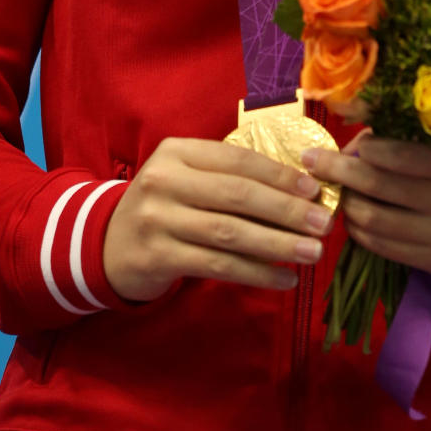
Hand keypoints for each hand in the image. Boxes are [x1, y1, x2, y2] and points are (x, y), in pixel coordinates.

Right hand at [103, 137, 333, 301]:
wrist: (106, 244)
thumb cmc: (164, 206)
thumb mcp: (186, 178)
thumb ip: (228, 177)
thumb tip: (298, 188)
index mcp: (178, 151)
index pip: (238, 160)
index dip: (279, 175)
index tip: (314, 189)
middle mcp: (165, 180)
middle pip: (237, 195)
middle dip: (287, 209)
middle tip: (324, 223)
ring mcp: (158, 218)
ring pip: (230, 232)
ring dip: (277, 244)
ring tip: (312, 252)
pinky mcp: (157, 256)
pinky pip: (217, 265)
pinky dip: (255, 272)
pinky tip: (283, 278)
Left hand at [302, 132, 430, 280]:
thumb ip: (423, 143)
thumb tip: (366, 133)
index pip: (403, 157)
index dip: (366, 148)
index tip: (345, 140)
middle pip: (380, 189)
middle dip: (340, 172)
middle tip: (314, 161)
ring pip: (375, 223)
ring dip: (347, 204)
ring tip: (336, 188)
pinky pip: (384, 249)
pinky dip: (361, 231)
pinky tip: (353, 215)